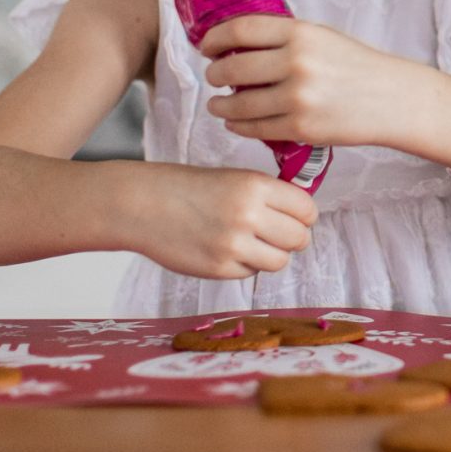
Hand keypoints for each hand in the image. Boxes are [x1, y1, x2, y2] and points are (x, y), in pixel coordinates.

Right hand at [132, 164, 317, 280]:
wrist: (144, 204)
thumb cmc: (190, 188)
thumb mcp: (235, 178)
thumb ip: (269, 196)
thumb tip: (303, 217)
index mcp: (255, 186)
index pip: (306, 209)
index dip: (304, 215)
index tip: (297, 217)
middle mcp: (248, 215)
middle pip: (299, 238)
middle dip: (293, 238)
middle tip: (277, 234)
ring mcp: (233, 245)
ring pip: (280, 261)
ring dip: (271, 254)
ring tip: (252, 243)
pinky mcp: (218, 269)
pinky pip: (251, 273)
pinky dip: (245, 265)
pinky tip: (227, 250)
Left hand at [199, 15, 431, 149]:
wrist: (392, 99)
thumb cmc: (356, 65)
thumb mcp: (321, 37)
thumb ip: (282, 38)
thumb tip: (235, 44)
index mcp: (300, 33)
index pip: (240, 30)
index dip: (215, 39)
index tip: (207, 47)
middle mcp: (296, 63)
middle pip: (232, 68)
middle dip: (215, 74)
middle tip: (213, 77)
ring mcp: (297, 98)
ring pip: (238, 103)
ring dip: (220, 105)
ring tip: (218, 104)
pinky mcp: (301, 128)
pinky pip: (255, 128)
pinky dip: (238, 125)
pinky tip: (235, 121)